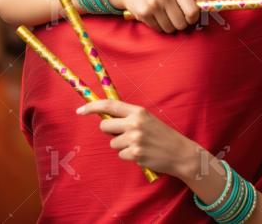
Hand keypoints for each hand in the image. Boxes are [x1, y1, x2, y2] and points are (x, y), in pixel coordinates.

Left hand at [76, 99, 200, 176]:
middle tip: (123, 135)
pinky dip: (129, 156)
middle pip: (104, 126)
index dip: (92, 106)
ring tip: (139, 146)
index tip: (80, 110)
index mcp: (138, 111)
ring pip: (112, 143)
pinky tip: (142, 154)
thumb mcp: (148, 120)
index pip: (109, 105)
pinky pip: (121, 155)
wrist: (180, 153)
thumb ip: (128, 117)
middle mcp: (135, 123)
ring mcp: (134, 139)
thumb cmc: (162, 136)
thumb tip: (106, 119)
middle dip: (109, 132)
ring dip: (122, 146)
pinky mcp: (135, 153)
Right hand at [108, 0, 216, 32]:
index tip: (188, 16)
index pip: (193, 12)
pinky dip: (157, 26)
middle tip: (172, 15)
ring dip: (168, 26)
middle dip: (179, 24)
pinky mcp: (144, 13)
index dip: (192, 19)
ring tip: (161, 15)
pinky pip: (158, 29)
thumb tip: (217, 1)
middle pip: (182, 24)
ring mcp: (154, 4)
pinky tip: (152, 16)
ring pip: (170, 29)